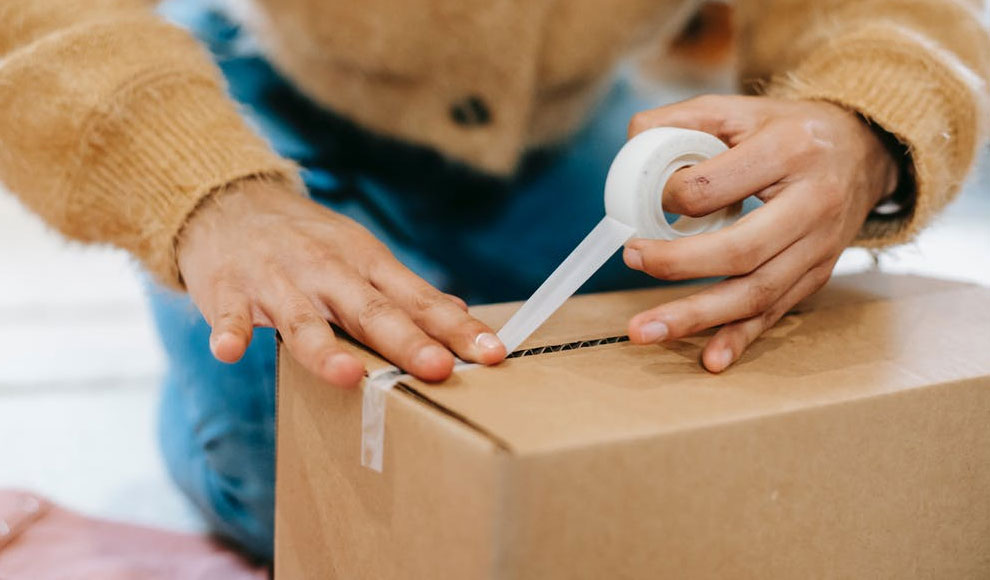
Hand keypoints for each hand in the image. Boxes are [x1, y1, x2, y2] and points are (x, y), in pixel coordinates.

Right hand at [176, 180, 505, 387]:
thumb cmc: (307, 241)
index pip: (419, 299)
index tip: (492, 353)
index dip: (456, 327)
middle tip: (438, 368)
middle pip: (370, 310)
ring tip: (349, 376)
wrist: (229, 201)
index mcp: (365, 263)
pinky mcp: (227, 287)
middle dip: (406, 340)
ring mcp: (276, 279)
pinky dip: (228, 331)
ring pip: (303, 318)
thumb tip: (457, 313)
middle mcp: (327, 270)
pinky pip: (228, 313)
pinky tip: (230, 353)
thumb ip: (403, 291)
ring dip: (325, 348)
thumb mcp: (360, 255)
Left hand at [623, 95, 899, 371]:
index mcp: (788, 152)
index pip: (714, 187)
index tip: (645, 202)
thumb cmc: (789, 131)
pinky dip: (740, 339)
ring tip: (644, 330)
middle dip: (677, 264)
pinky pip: (774, 315)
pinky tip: (710, 359)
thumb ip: (682, 119)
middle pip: (740, 249)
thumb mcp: (740, 110)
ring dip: (696, 317)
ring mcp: (818, 248)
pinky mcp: (816, 276)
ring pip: (755, 292)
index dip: (671, 196)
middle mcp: (812, 204)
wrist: (863, 151)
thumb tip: (633, 140)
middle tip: (632, 259)